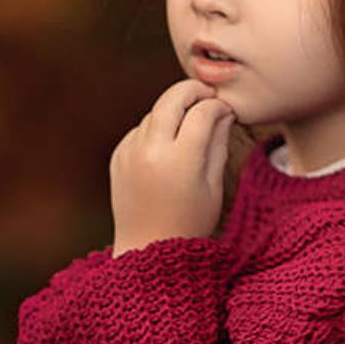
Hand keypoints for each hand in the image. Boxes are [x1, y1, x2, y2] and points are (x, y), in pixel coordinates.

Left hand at [110, 79, 234, 254]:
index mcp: (180, 160)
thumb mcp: (213, 186)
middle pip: (172, 98)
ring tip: (190, 124)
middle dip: (193, 91)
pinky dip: (156, 129)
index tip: (226, 110)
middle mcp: (151, 151)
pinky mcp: (118, 157)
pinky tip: (168, 146)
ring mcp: (130, 152)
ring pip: (155, 111)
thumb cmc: (189, 224)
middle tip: (208, 96)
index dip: (219, 106)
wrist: (147, 252)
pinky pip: (140, 130)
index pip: (203, 112)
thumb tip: (222, 111)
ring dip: (174, 110)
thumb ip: (218, 143)